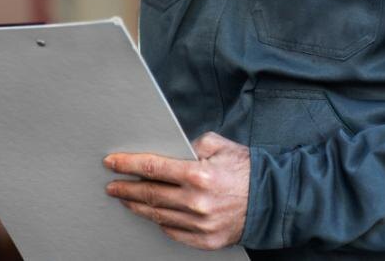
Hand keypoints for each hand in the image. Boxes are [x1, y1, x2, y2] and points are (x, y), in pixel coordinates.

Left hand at [104, 132, 249, 250]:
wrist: (273, 200)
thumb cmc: (245, 169)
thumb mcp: (219, 145)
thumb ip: (191, 144)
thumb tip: (169, 147)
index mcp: (198, 175)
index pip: (152, 168)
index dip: (127, 164)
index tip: (111, 163)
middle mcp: (196, 202)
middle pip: (149, 195)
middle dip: (126, 189)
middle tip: (112, 185)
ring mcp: (200, 225)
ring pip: (158, 216)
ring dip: (137, 207)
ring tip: (126, 199)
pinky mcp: (206, 241)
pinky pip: (173, 232)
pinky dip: (160, 222)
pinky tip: (152, 214)